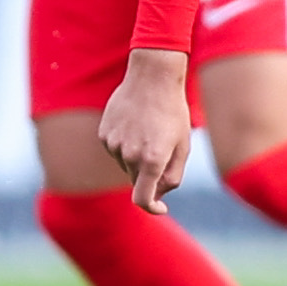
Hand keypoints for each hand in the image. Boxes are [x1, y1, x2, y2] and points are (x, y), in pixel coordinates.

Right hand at [99, 48, 194, 207]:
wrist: (152, 77)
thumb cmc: (172, 112)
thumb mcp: (183, 145)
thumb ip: (173, 176)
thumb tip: (159, 196)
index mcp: (152, 160)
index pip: (143, 200)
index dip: (152, 208)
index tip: (160, 208)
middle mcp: (129, 155)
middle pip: (137, 180)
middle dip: (150, 174)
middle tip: (164, 149)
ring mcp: (114, 145)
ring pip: (126, 165)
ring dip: (137, 157)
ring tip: (149, 130)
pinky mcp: (104, 134)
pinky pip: (115, 150)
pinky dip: (126, 144)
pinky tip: (136, 124)